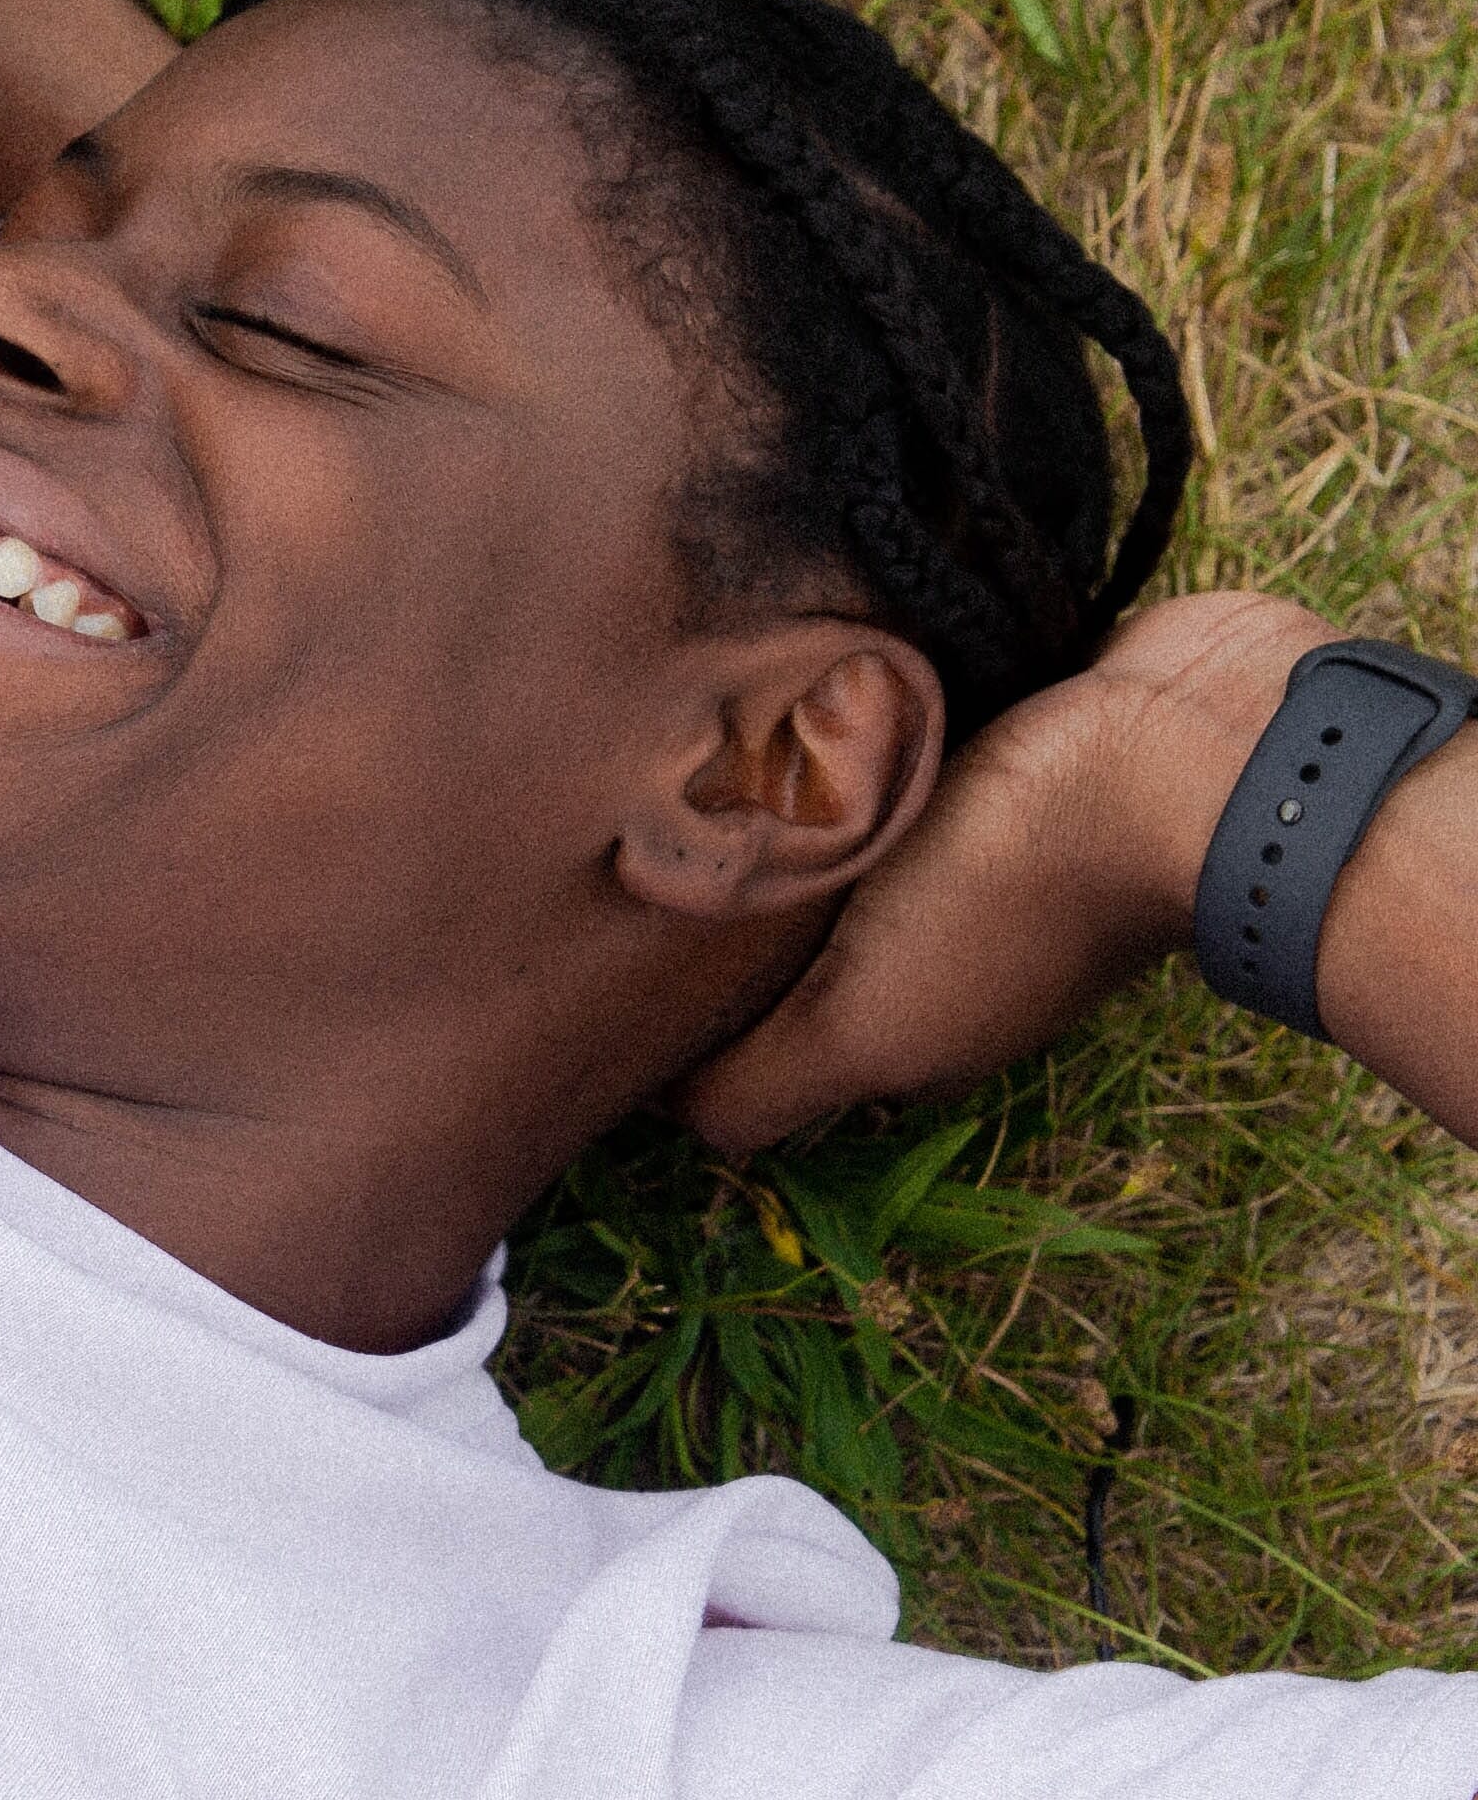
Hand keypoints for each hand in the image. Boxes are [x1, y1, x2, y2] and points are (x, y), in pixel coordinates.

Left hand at [676, 588, 1328, 1158]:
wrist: (1191, 742)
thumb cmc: (1016, 883)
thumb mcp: (867, 1020)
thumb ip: (766, 1080)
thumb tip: (662, 1118)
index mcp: (906, 1017)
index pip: (769, 1030)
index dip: (689, 1007)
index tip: (608, 946)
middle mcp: (938, 938)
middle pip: (791, 932)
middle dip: (720, 891)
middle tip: (626, 826)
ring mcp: (977, 840)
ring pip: (834, 832)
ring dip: (774, 792)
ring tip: (679, 740)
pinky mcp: (1002, 738)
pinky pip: (893, 739)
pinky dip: (843, 719)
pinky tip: (778, 682)